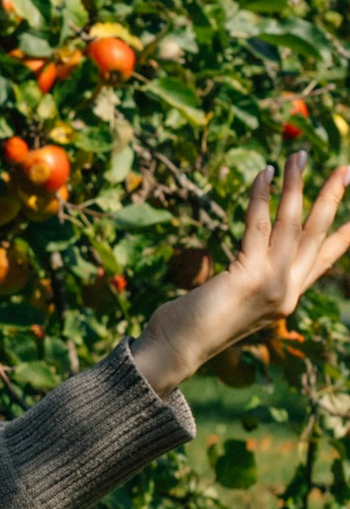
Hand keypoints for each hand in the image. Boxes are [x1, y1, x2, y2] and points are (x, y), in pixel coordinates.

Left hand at [131, 152, 349, 396]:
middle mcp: (287, 291)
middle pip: (317, 235)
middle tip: (346, 169)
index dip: (343, 238)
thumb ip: (248, 279)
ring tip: (298, 156)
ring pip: (292, 224)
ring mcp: (272, 285)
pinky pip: (259, 225)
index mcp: (286, 297)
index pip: (323, 261)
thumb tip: (246, 261)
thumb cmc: (193, 324)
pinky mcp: (249, 277)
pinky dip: (262, 196)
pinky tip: (265, 173)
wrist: (175, 352)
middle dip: (332, 199)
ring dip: (296, 185)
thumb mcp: (232, 299)